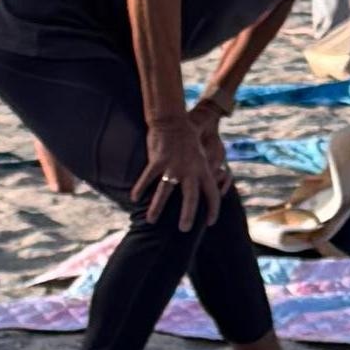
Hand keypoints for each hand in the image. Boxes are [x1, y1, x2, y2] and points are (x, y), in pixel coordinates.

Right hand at [137, 107, 233, 225]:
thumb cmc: (188, 138)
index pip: (212, 194)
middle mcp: (189, 169)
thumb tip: (214, 184)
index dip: (214, 209)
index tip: (211, 223)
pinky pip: (148, 178)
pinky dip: (140, 188)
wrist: (172, 120)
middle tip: (184, 229)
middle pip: (191, 198)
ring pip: (165, 191)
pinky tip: (134, 198)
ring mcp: (173, 165)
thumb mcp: (202, 154)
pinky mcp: (157, 160)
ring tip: (151, 221)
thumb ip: (205, 171)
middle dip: (188, 215)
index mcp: (203, 169)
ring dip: (157, 207)